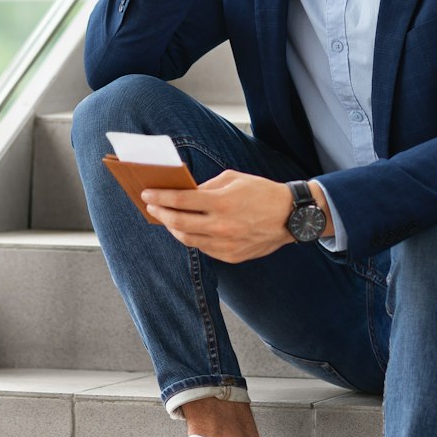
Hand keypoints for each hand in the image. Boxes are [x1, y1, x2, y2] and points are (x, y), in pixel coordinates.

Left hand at [142, 170, 320, 263]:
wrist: (290, 217)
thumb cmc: (262, 192)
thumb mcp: (234, 179)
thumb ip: (207, 186)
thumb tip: (184, 192)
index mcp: (222, 203)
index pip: (181, 200)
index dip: (160, 197)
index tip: (147, 194)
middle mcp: (222, 226)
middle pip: (179, 223)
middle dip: (161, 213)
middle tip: (151, 207)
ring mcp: (226, 244)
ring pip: (188, 239)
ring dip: (173, 228)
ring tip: (166, 218)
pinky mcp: (231, 257)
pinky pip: (203, 248)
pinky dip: (192, 238)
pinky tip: (187, 229)